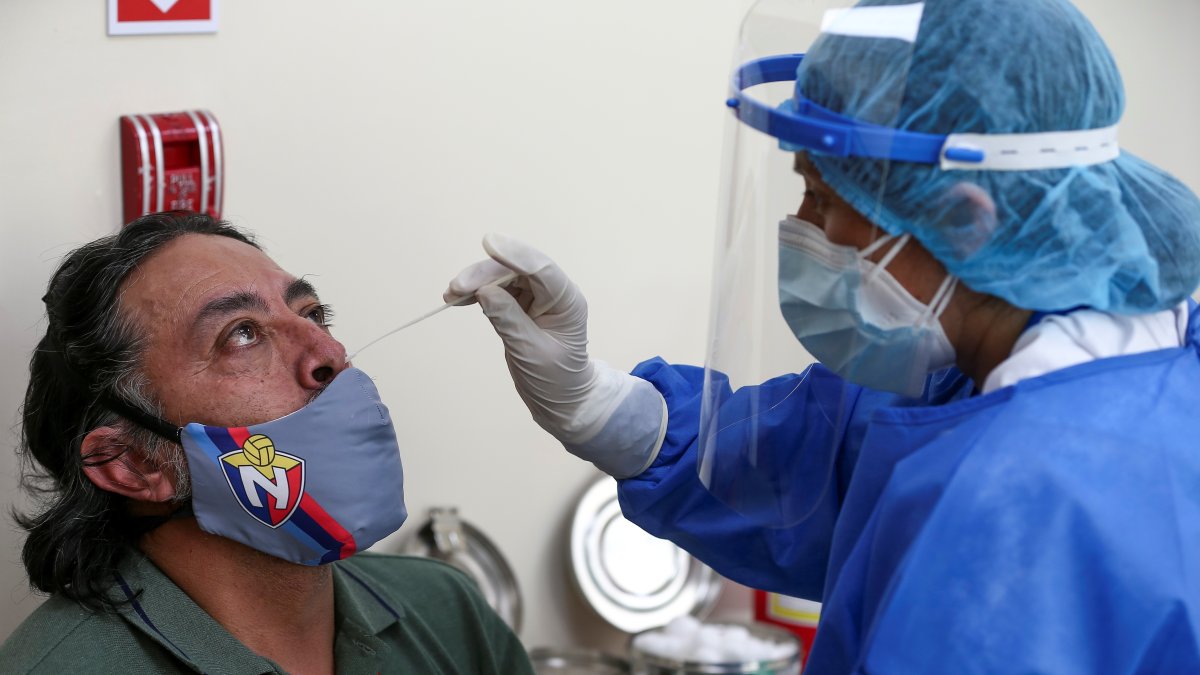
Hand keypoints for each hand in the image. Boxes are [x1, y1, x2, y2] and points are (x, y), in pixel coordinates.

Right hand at [447, 234, 665, 476]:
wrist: (562, 400)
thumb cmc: (555, 380)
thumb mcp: (531, 353)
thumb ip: (509, 320)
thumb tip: (484, 292)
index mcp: (566, 301)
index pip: (541, 269)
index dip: (514, 254)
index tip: (488, 244)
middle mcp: (553, 293)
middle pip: (516, 270)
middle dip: (485, 274)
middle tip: (455, 288)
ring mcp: (536, 297)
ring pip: (503, 277)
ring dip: (476, 282)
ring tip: (451, 295)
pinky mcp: (520, 305)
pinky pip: (497, 290)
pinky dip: (478, 293)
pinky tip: (458, 299)